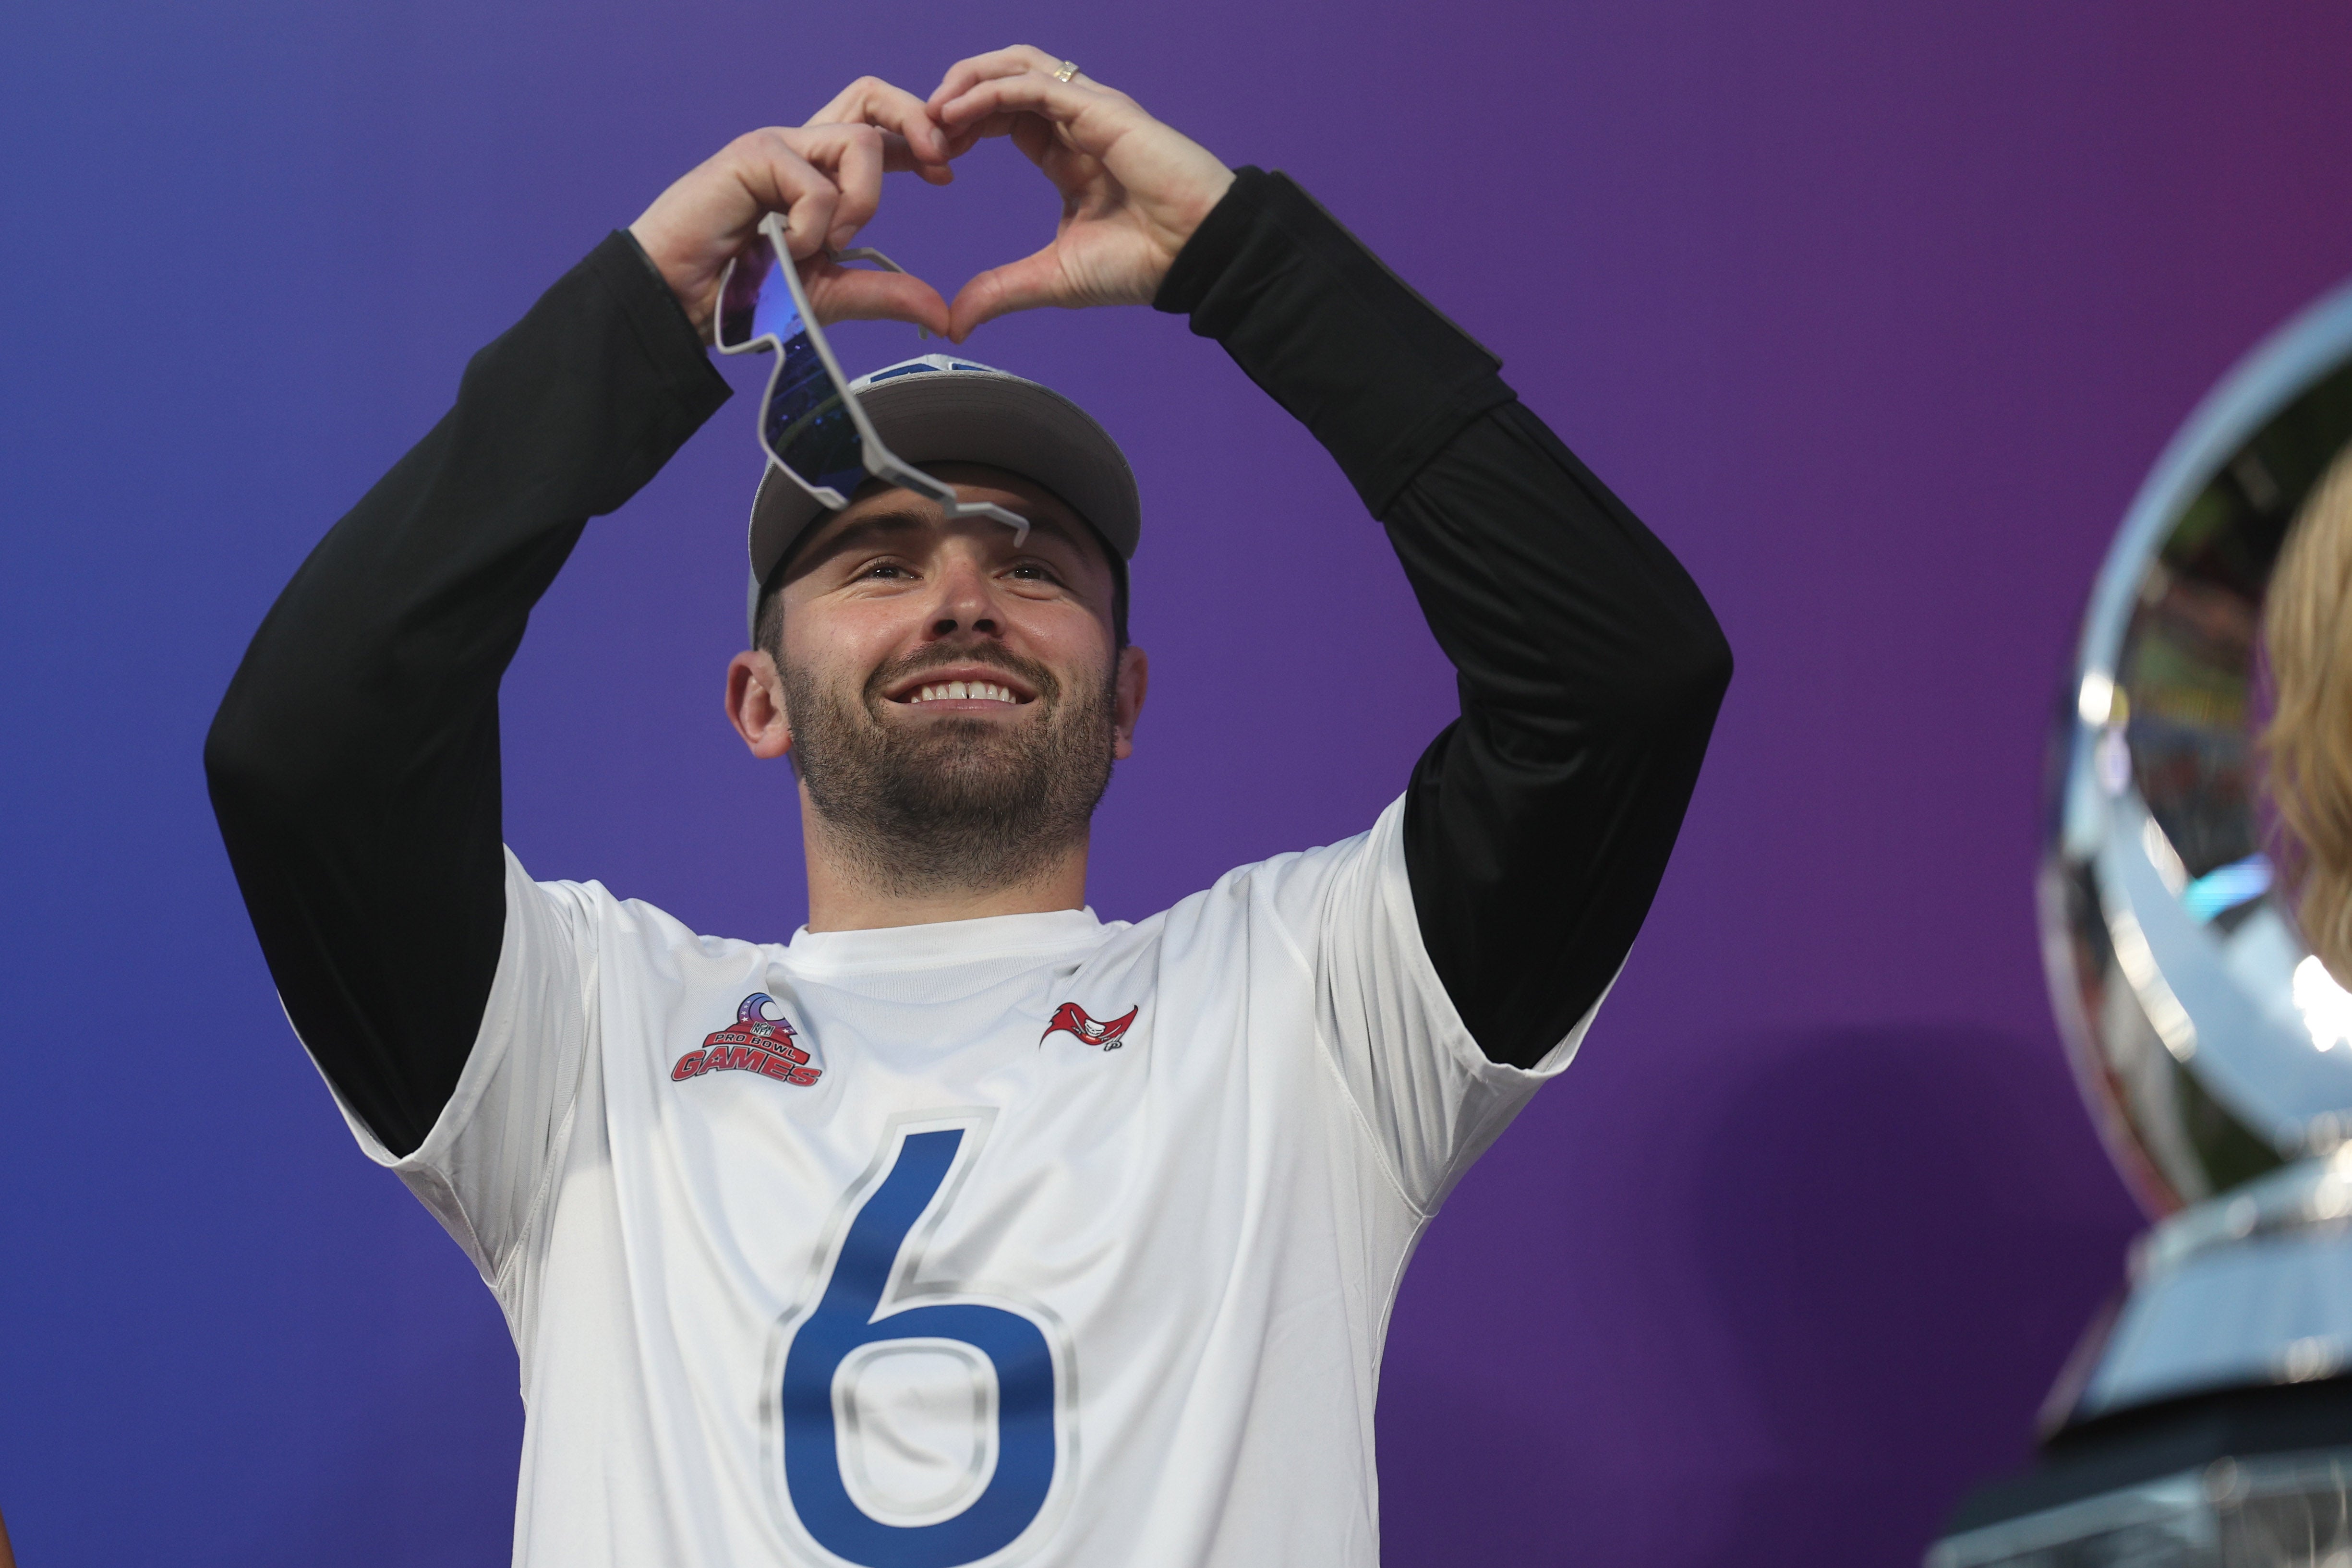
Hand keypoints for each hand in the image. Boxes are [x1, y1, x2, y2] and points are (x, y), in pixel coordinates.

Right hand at [628, 77, 956, 337]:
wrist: (682, 302)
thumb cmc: (746, 295)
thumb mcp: (830, 296)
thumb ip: (885, 295)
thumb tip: (943, 313)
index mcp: (819, 172)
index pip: (877, 128)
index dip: (919, 138)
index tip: (946, 174)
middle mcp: (801, 150)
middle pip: (870, 97)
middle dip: (914, 121)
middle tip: (938, 166)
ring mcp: (777, 147)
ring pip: (858, 141)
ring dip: (860, 200)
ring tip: (825, 243)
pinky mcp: (754, 155)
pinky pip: (817, 185)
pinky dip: (813, 228)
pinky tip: (783, 250)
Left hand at [928, 47, 1235, 339]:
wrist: (1195, 259)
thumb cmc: (1143, 264)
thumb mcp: (1053, 278)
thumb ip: (1002, 292)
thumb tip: (955, 321)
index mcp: (1067, 154)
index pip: (1003, 117)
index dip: (960, 129)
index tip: (929, 160)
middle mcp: (1077, 123)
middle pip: (1002, 81)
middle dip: (953, 99)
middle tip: (919, 133)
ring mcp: (1090, 110)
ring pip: (1016, 66)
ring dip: (967, 81)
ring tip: (931, 112)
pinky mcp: (1101, 109)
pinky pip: (1034, 83)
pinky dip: (990, 91)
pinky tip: (956, 114)